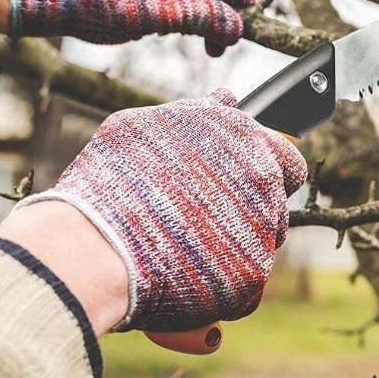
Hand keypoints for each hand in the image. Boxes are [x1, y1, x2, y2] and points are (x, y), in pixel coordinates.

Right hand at [13, 89, 307, 331]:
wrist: (94, 247)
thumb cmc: (110, 184)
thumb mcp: (146, 128)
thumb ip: (197, 113)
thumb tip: (227, 97)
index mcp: (238, 133)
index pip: (280, 148)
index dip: (260, 163)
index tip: (236, 178)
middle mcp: (260, 172)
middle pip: (284, 189)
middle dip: (261, 198)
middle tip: (217, 215)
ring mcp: (261, 223)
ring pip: (268, 234)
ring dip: (240, 239)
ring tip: (189, 247)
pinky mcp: (254, 272)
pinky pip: (248, 278)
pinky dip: (223, 281)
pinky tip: (186, 276)